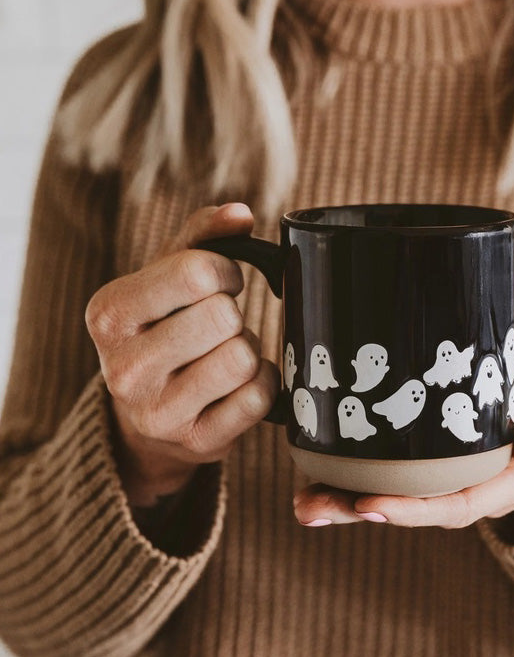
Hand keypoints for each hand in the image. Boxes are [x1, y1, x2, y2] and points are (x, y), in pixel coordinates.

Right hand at [86, 203, 280, 506]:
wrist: (147, 415)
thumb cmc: (163, 330)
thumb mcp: (165, 278)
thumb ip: (201, 236)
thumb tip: (240, 213)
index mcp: (110, 314)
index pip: (197, 272)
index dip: (224, 271)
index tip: (220, 282)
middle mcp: (124, 369)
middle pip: (224, 316)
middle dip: (233, 316)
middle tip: (217, 327)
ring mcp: (159, 413)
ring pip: (243, 357)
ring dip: (246, 349)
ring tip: (222, 355)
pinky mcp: (198, 443)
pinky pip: (259, 397)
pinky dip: (261, 384)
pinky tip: (236, 386)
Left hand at [293, 360, 513, 528]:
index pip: (460, 504)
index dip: (413, 509)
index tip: (368, 505)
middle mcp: (484, 486)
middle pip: (418, 508)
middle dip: (362, 511)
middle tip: (308, 507)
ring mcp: (465, 474)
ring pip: (404, 495)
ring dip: (351, 500)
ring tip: (301, 498)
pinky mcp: (450, 456)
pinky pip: (406, 473)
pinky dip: (366, 475)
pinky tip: (326, 470)